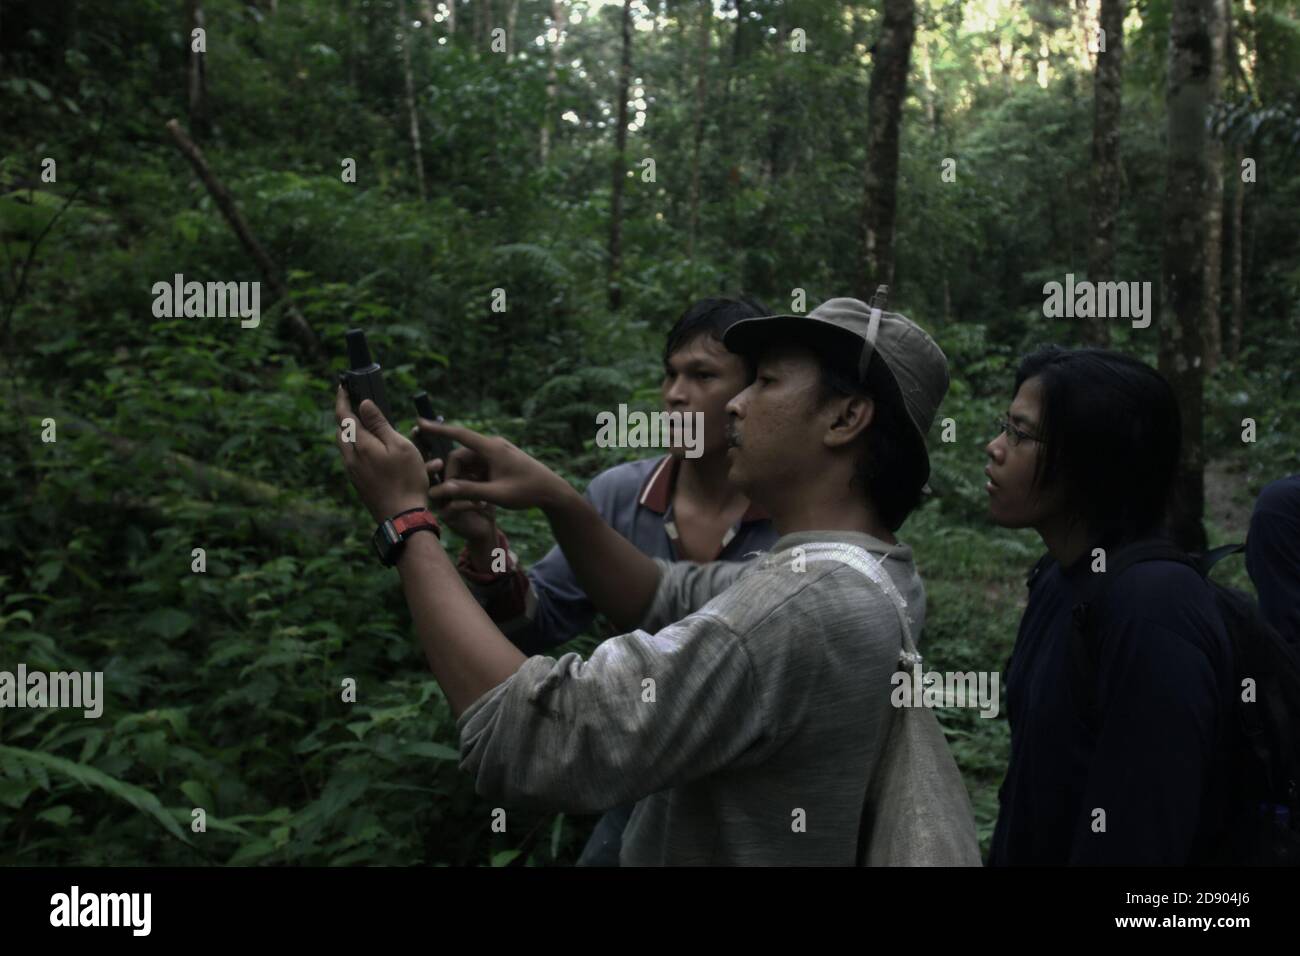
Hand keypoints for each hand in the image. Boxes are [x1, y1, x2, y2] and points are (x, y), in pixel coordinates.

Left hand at [335, 386, 428, 523]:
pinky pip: (356, 461)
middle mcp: (351, 458)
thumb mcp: (399, 446)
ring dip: (356, 435)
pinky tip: (383, 455)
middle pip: (341, 432)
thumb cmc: (406, 480)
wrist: (402, 517)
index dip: (341, 399)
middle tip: (358, 407)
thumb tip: (364, 404)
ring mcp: (354, 473)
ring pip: (347, 447)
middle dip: (347, 417)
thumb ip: (380, 424)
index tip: (342, 386)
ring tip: (374, 431)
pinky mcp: (360, 484)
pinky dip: (364, 451)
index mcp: (360, 445)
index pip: (344, 416)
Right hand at [416, 420, 570, 512]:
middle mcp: (493, 446)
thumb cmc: (527, 492)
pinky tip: (481, 497)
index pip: (460, 434)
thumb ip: (469, 491)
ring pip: (468, 464)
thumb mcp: (496, 495)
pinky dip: (474, 480)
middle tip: (455, 498)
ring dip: (465, 480)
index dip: (438, 429)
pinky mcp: (500, 461)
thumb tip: (443, 490)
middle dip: (453, 475)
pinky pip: (478, 468)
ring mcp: (497, 453)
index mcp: (492, 449)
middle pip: (460, 456)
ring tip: (475, 502)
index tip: (420, 423)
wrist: (552, 491)